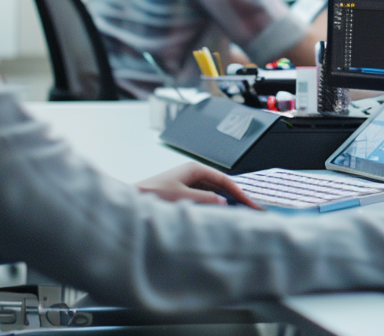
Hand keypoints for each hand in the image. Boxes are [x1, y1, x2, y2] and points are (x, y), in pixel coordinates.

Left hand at [135, 163, 261, 208]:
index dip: (240, 192)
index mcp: (195, 169)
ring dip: (225, 202)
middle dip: (236, 198)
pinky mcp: (183, 192)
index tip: (251, 203)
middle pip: (221, 185)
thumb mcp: (183, 198)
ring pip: (213, 192)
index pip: (225, 180)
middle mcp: (193, 173)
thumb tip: (224, 201)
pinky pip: (204, 198)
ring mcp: (188, 182)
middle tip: (251, 209)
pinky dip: (214, 205)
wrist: (132, 199)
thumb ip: (206, 199)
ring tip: (239, 213)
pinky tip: (220, 214)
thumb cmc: (152, 194)